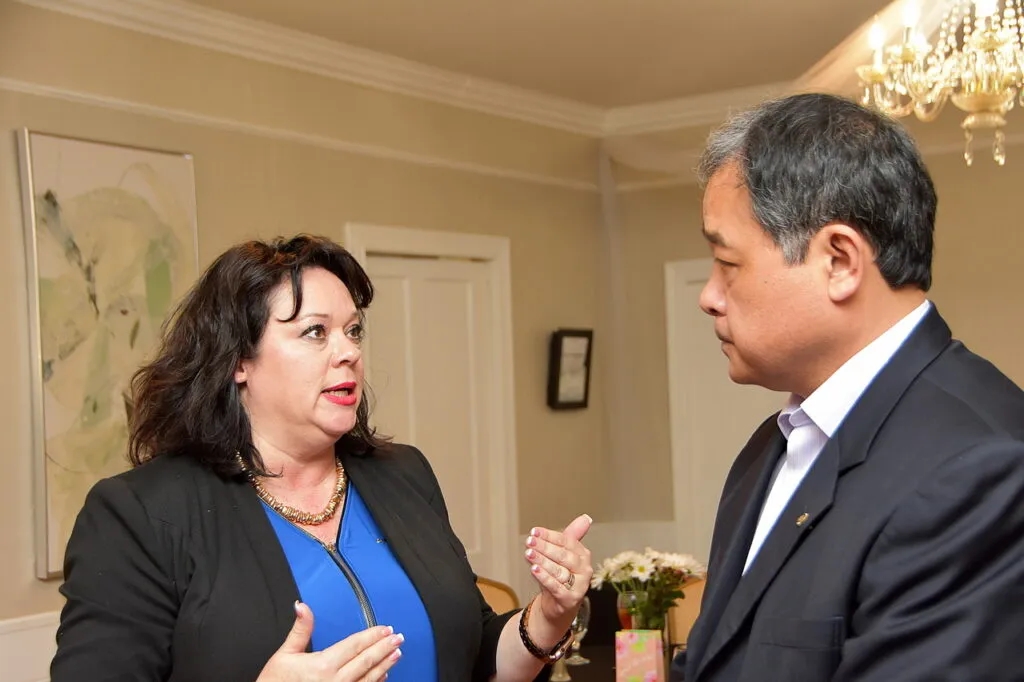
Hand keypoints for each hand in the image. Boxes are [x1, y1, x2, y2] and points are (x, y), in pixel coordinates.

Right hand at [257, 601, 402, 681]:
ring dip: (385, 664)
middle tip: (398, 638)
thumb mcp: (285, 654)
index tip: (385, 628)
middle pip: (366, 660)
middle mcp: (335, 681)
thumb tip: (302, 606)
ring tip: (396, 653)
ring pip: (368, 677)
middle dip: (384, 648)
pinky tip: (383, 675)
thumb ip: (300, 630)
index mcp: (322, 665)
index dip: (372, 636)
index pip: (354, 645)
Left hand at [524, 514, 593, 629]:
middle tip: (530, 541)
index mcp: (582, 555)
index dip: (549, 536)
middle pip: (563, 555)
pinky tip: (535, 569)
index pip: (566, 541)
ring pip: (558, 570)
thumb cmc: (560, 577)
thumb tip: (586, 518)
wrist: (558, 605)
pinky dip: (544, 577)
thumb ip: (571, 536)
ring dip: (542, 560)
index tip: (534, 531)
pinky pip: (556, 586)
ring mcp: (579, 585)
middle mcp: (584, 569)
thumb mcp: (563, 555)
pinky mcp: (570, 599)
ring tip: (529, 553)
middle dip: (544, 547)